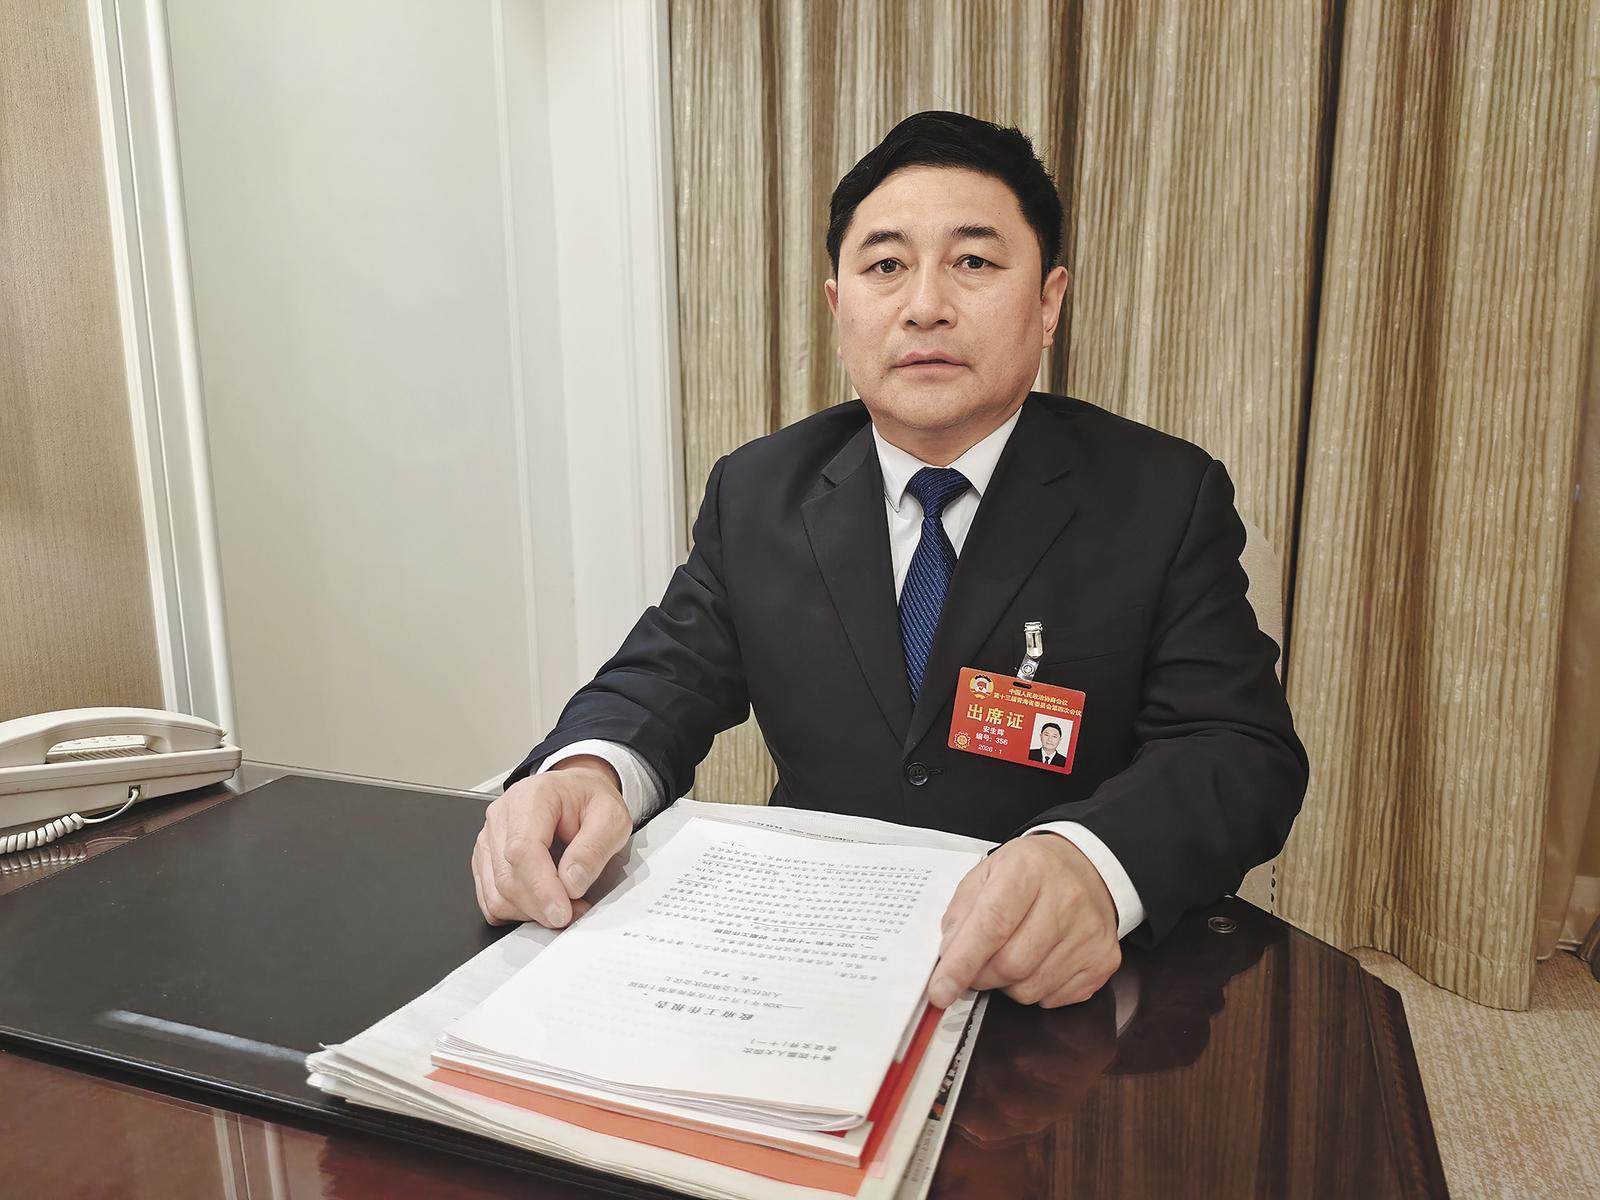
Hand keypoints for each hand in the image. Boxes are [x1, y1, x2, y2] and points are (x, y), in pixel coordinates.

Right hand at [471, 757, 631, 927]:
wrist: (577, 793)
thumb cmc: (590, 802)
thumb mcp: (612, 818)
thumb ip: (594, 849)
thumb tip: (572, 883)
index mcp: (532, 797)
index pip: (523, 850)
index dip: (541, 888)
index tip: (562, 912)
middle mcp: (502, 816)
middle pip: (507, 877)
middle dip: (541, 906)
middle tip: (574, 911)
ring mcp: (489, 838)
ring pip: (496, 893)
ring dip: (530, 912)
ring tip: (563, 904)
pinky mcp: (485, 860)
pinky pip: (490, 899)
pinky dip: (516, 912)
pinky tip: (541, 904)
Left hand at [928, 834, 1120, 1008]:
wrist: (1086, 868)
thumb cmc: (1029, 873)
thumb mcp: (986, 873)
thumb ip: (961, 913)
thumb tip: (948, 958)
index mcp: (1028, 869)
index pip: (992, 924)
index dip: (962, 962)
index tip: (940, 990)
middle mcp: (1066, 899)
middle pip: (1011, 963)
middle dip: (981, 975)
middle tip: (975, 966)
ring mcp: (1090, 933)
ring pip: (1031, 987)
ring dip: (1008, 984)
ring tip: (1012, 954)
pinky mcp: (1103, 960)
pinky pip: (1054, 998)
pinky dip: (1035, 989)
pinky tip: (1038, 961)